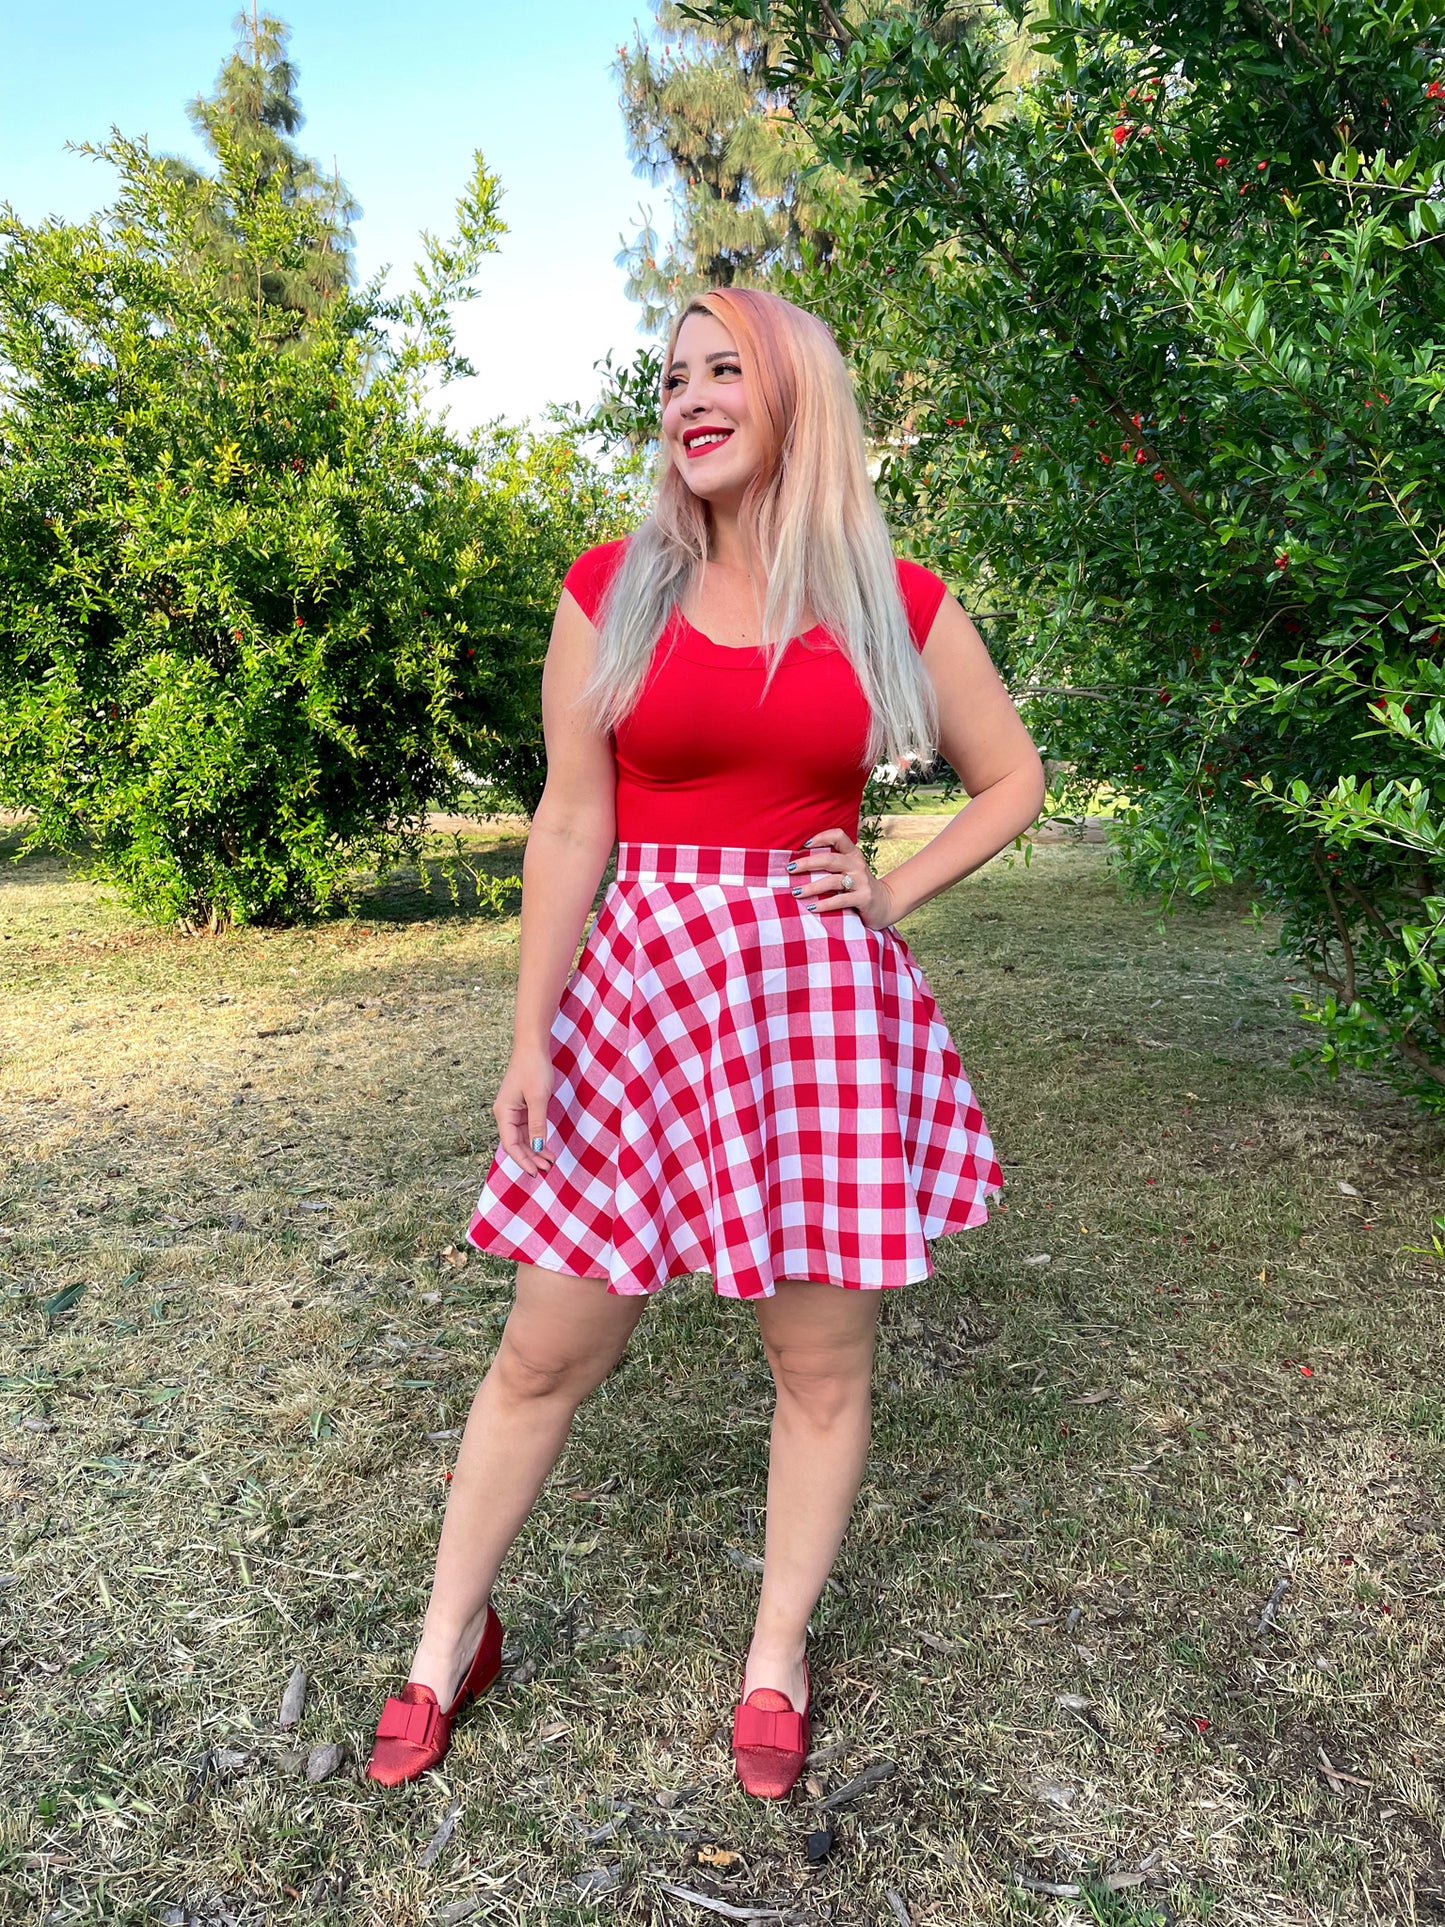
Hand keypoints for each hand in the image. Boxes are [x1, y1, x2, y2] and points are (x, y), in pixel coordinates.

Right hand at [493, 1044, 555, 1175]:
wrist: (533, 1047)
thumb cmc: (534, 1069)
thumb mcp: (538, 1098)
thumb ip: (537, 1124)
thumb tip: (536, 1146)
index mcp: (503, 1113)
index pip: (510, 1145)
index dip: (523, 1160)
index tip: (536, 1173)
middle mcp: (505, 1114)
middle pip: (515, 1144)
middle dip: (530, 1158)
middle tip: (547, 1170)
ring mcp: (513, 1111)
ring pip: (522, 1138)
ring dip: (534, 1150)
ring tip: (549, 1162)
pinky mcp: (522, 1107)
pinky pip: (527, 1128)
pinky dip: (536, 1138)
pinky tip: (546, 1147)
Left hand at [787, 827, 896, 930]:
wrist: (886, 904)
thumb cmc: (859, 886)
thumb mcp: (849, 870)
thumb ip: (832, 864)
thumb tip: (798, 863)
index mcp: (853, 854)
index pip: (838, 836)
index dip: (820, 837)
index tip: (804, 845)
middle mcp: (857, 865)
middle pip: (829, 859)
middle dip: (807, 863)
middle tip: (790, 869)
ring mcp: (861, 881)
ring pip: (832, 881)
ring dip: (811, 887)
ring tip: (796, 892)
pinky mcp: (863, 898)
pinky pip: (840, 900)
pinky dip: (823, 904)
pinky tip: (811, 908)